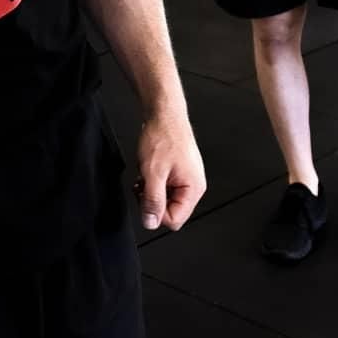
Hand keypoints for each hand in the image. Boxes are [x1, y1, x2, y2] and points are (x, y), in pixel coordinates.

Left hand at [135, 110, 206, 231]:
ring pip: (164, 199)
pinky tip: (148, 170)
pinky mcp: (178, 173)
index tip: (146, 198)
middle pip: (169, 211)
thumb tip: (151, 222)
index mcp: (193, 189)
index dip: (156, 212)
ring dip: (150, 190)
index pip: (174, 220)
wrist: (164, 115)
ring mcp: (186, 179)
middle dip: (152, 200)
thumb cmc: (164, 136)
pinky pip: (163, 188)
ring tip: (146, 174)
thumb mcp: (153, 173)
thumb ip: (153, 200)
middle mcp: (193, 186)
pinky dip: (152, 182)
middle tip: (144, 184)